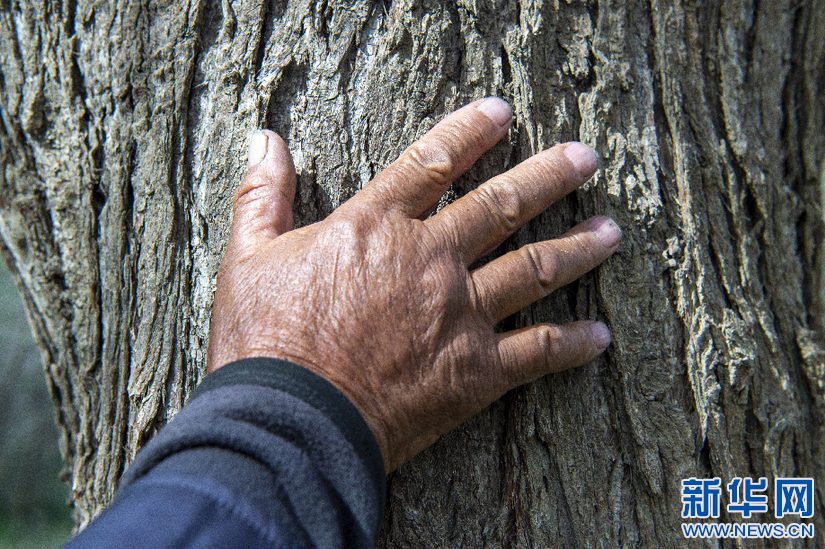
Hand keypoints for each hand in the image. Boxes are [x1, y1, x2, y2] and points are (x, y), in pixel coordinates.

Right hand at [207, 97, 620, 471]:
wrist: (289, 422)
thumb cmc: (263, 341)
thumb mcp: (247, 258)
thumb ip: (263, 195)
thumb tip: (264, 140)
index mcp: (376, 226)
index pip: (432, 161)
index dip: (470, 131)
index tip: (502, 113)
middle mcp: (430, 259)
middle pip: (502, 205)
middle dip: (550, 176)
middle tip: (586, 157)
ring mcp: (459, 313)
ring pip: (535, 268)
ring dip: (579, 247)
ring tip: (612, 232)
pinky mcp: (474, 371)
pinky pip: (537, 351)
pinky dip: (573, 344)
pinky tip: (601, 336)